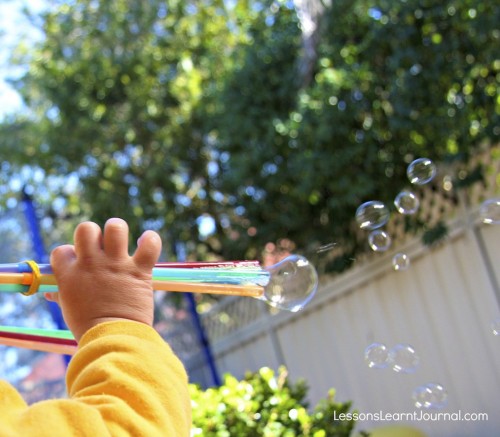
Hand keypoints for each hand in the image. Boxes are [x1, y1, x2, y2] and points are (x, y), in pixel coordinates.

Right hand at [45, 218, 161, 341]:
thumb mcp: (69, 310)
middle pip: (86, 229)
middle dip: (94, 234)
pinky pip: (149, 244)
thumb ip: (62, 296)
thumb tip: (52, 294)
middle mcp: (91, 264)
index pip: (62, 250)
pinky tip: (146, 243)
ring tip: (121, 242)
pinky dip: (150, 240)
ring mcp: (115, 265)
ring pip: (115, 227)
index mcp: (69, 274)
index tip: (78, 263)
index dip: (70, 254)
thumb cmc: (90, 329)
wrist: (113, 340)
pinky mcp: (138, 270)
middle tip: (102, 249)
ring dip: (118, 230)